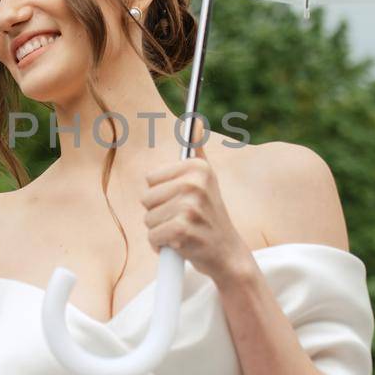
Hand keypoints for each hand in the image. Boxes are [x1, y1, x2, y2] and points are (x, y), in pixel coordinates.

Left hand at [141, 123, 249, 287]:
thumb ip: (197, 151)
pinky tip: (181, 245)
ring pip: (148, 219)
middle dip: (160, 214)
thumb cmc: (211, 216)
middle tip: (183, 219)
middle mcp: (195, 183)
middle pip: (146, 199)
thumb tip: (194, 121)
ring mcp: (189, 206)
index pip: (151, 179)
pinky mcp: (183, 230)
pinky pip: (153, 236)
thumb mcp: (207, 180)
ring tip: (183, 232)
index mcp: (198, 167)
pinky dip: (162, 246)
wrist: (228, 254)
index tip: (182, 201)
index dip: (162, 195)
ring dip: (161, 230)